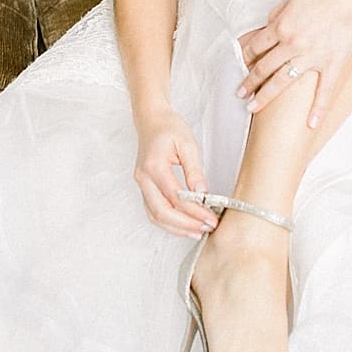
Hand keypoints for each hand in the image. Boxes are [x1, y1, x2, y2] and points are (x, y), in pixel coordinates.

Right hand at [133, 109, 216, 237]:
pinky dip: (168, 222)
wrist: (151, 120)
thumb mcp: (187, 144)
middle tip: (206, 228)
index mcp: (154, 166)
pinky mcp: (145, 188)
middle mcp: (144, 178)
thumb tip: (202, 193)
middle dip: (185, 225)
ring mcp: (142, 184)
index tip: (210, 218)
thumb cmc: (168, 127)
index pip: (175, 197)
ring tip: (197, 231)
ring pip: (155, 216)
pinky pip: (153, 211)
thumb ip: (194, 170)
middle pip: (162, 212)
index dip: (194, 211)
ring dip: (176, 228)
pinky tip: (183, 225)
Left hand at [236, 0, 351, 128]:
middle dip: (249, 82)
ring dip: (265, 96)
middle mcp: (292, 44)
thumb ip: (277, 15)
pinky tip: (311, 124)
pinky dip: (318, 108)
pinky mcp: (332, 64)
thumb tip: (267, 27)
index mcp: (281, 26)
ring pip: (282, 81)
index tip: (242, 65)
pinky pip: (324, 90)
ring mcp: (312, 56)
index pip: (256, 46)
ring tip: (252, 107)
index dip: (246, 56)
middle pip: (263, 67)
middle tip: (240, 93)